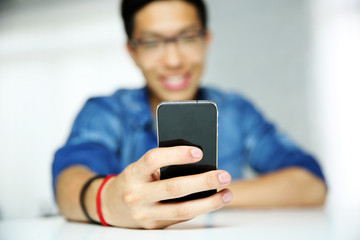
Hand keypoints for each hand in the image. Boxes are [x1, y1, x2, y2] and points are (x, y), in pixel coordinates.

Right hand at [100, 146, 231, 228]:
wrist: (110, 206)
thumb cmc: (132, 180)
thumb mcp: (140, 168)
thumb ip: (161, 165)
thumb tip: (197, 162)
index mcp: (133, 174)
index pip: (153, 160)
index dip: (176, 155)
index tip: (199, 152)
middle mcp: (137, 195)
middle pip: (174, 188)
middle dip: (202, 182)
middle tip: (224, 175)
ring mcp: (146, 214)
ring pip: (181, 210)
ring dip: (208, 203)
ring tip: (227, 193)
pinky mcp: (155, 226)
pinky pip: (181, 217)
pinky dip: (200, 209)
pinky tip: (213, 201)